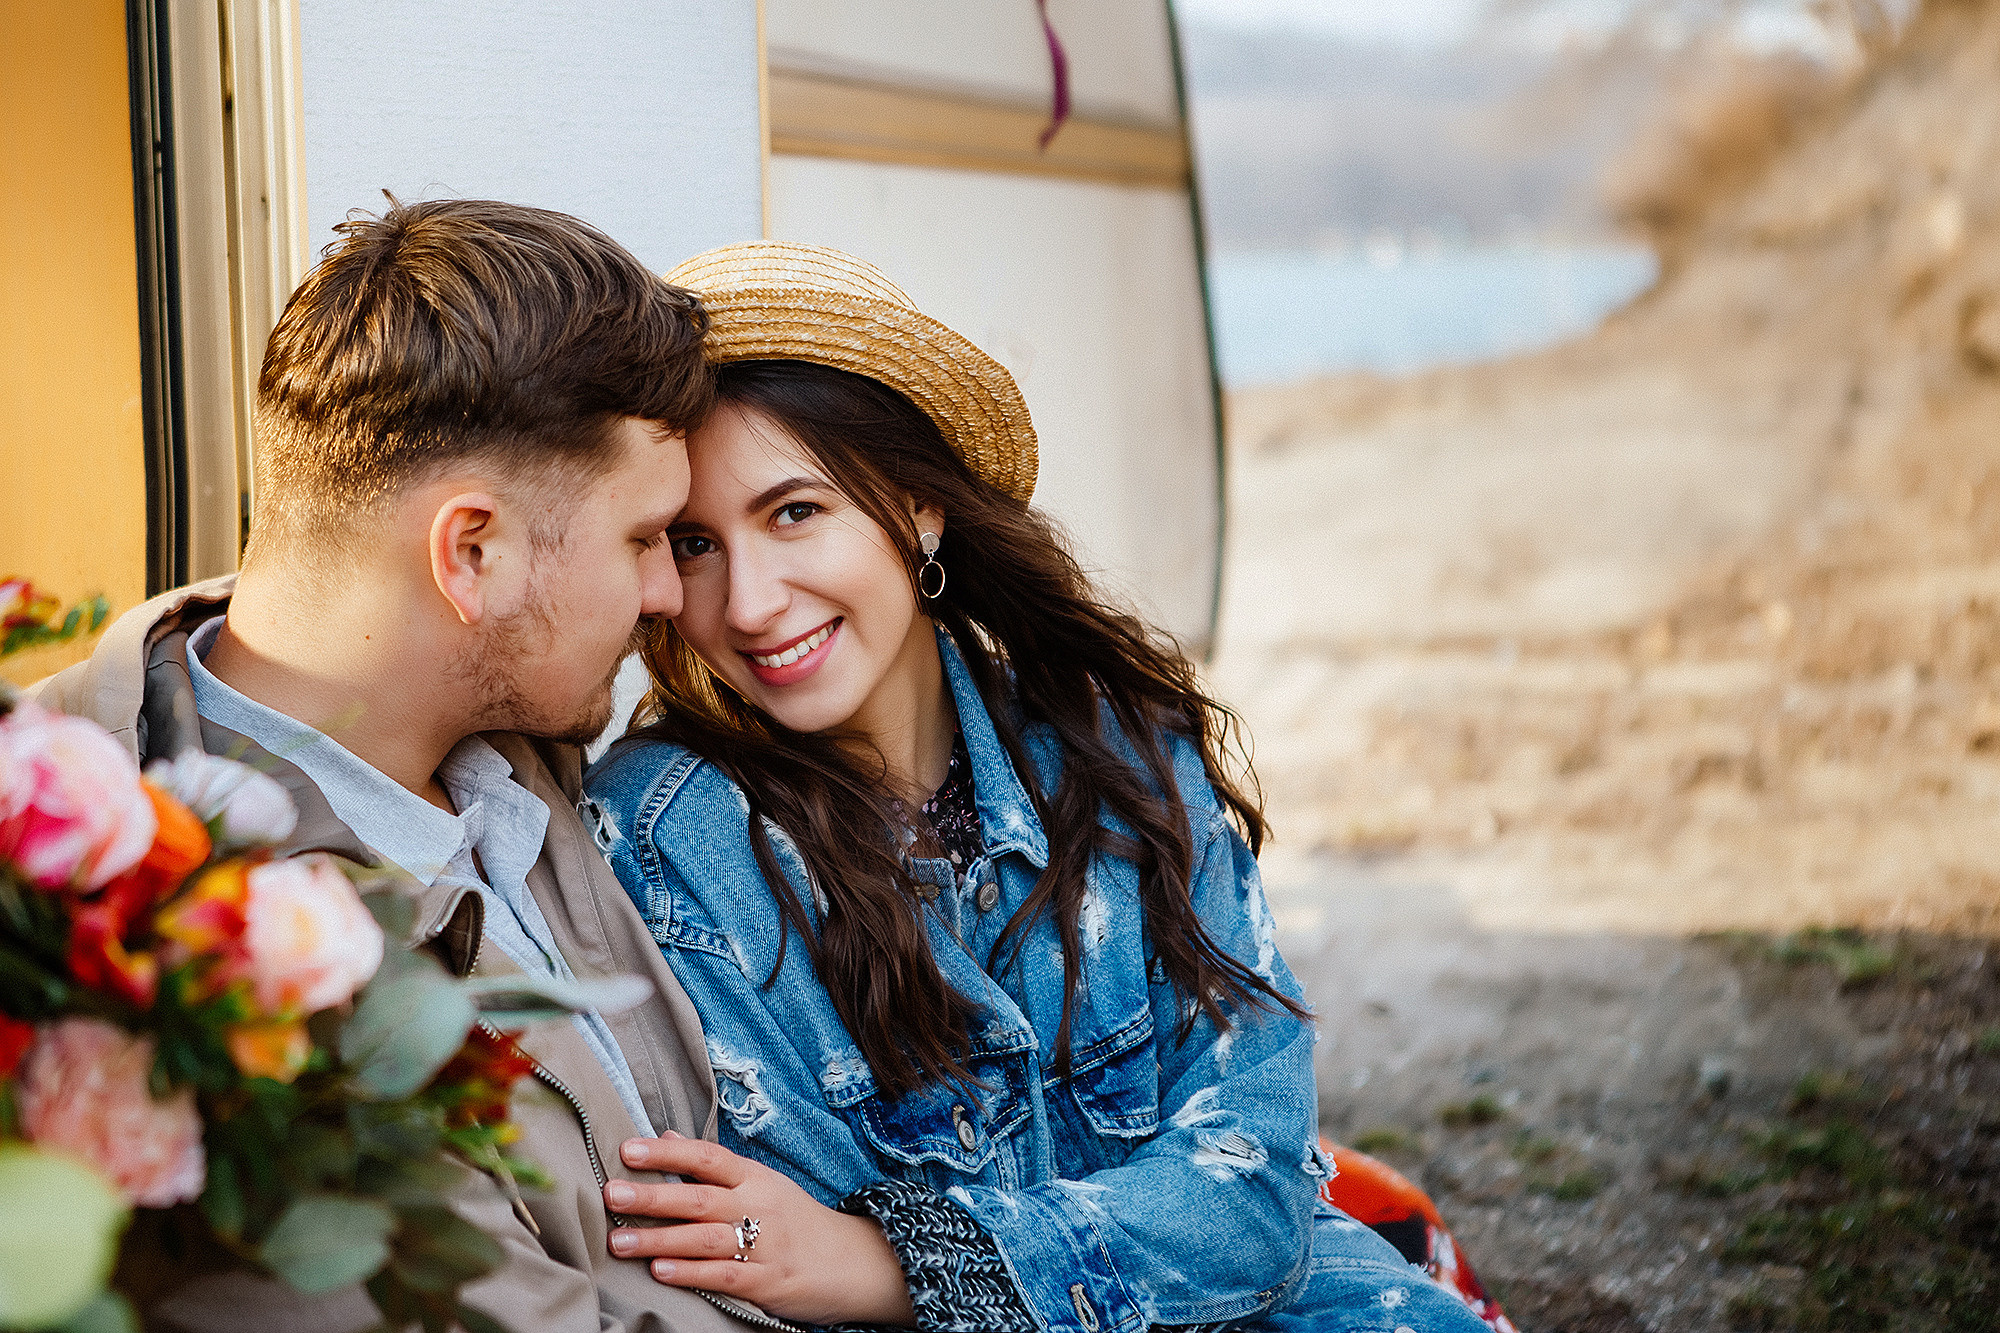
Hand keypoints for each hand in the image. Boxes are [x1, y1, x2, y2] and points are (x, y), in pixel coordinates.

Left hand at [605, 1132, 916, 1327]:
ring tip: (619, 1241)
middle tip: (612, 1194)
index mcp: (756, 1179)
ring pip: (705, 1239)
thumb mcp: (763, 1184)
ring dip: (659, 1240)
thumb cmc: (798, 1221)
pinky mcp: (768, 1283)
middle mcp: (759, 1207)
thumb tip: (668, 1134)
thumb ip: (714, 1166)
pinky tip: (660, 1272)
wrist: (854, 1263)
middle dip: (653, 1196)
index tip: (628, 1149)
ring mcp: (765, 1245)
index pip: (708, 1157)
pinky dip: (691, 1273)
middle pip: (700, 1198)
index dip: (668, 1152)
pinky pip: (724, 1276)